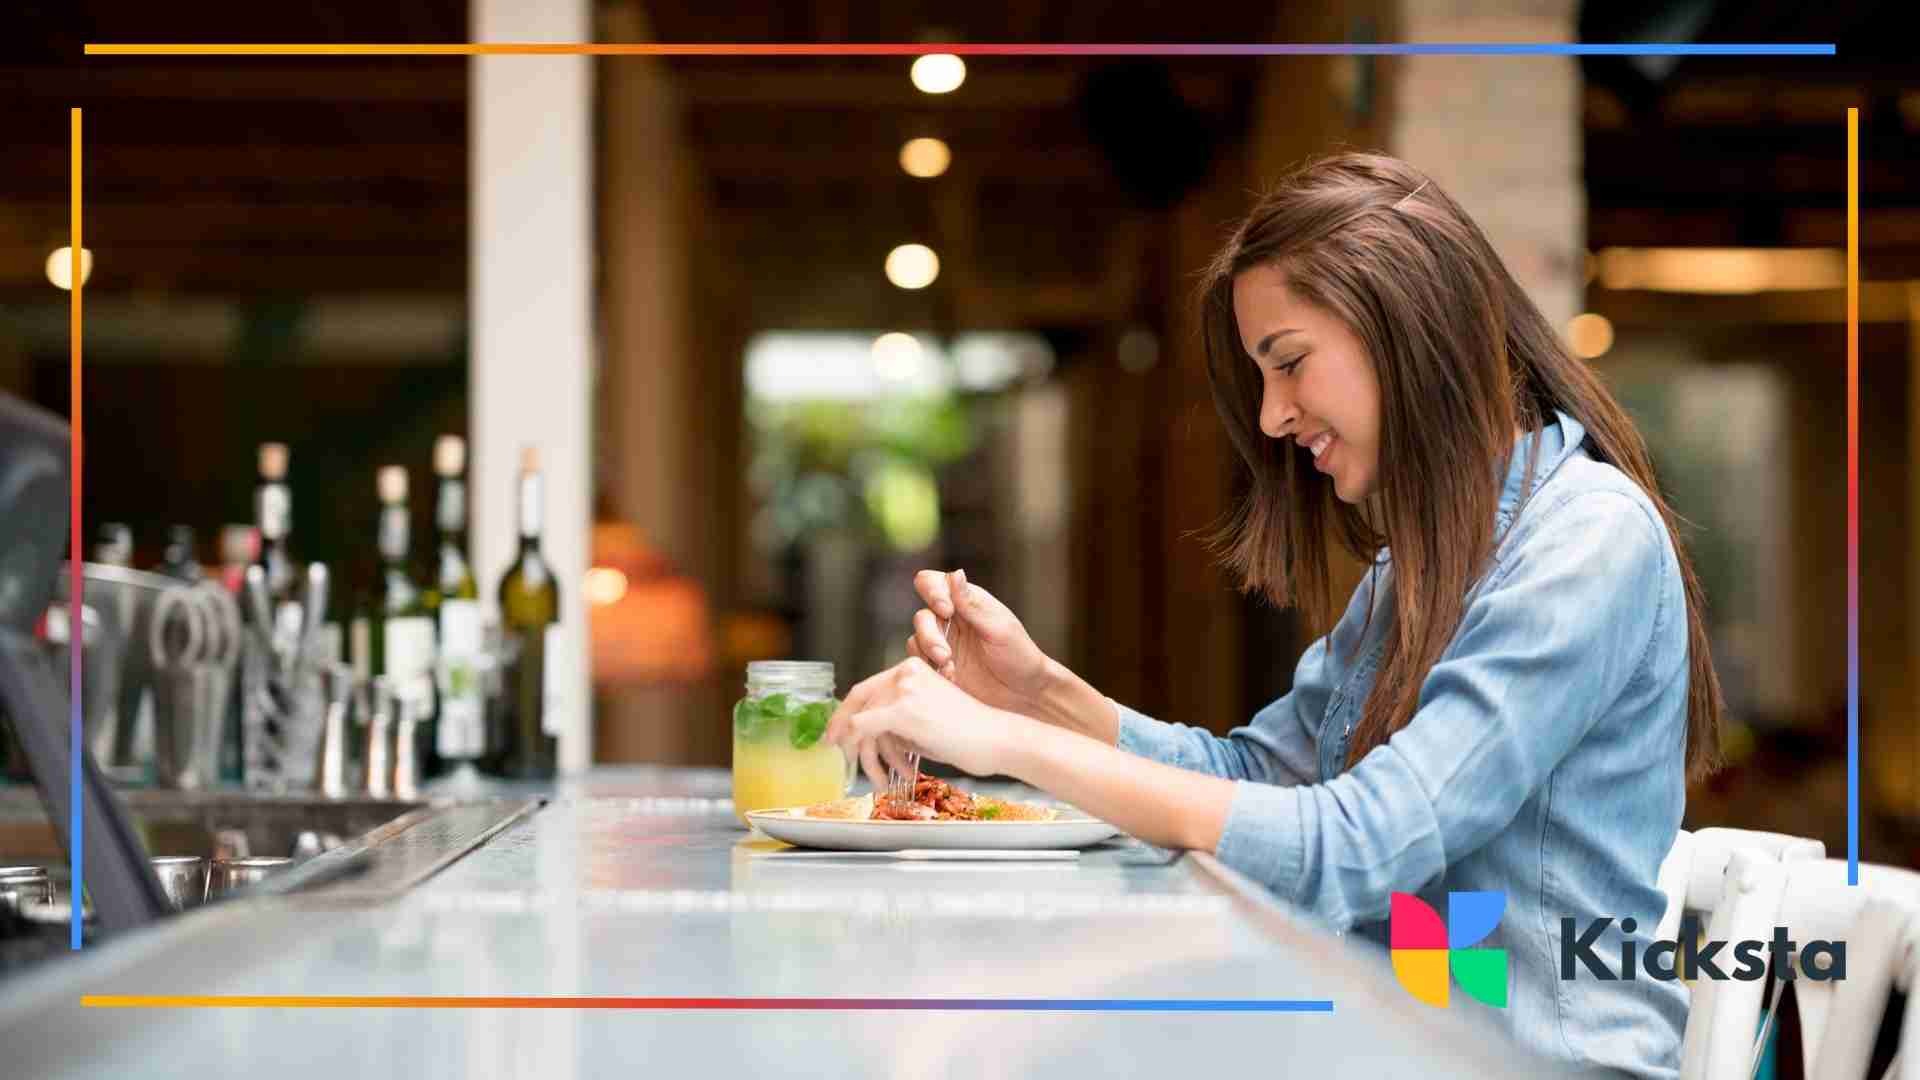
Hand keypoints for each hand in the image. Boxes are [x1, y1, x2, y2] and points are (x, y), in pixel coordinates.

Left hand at [825, 656, 1026, 788]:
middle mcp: (905, 672)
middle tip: (837, 754)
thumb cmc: (969, 735)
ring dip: (868, 757)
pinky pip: (865, 730)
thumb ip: (896, 718)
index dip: (844, 713)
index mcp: (912, 668)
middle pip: (858, 702)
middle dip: (843, 733)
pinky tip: (883, 776)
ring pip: (862, 724)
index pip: (866, 688)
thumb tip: (865, 733)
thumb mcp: (926, 717)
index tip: (834, 733)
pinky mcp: (902, 710)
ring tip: (883, 779)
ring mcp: (903, 689)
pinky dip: (866, 754)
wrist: (997, 739)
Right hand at [907, 569, 1052, 715]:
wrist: (1024, 695)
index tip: (946, 610)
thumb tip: (956, 573)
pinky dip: (931, 671)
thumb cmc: (1019, 655)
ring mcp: (942, 645)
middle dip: (929, 635)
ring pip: (916, 641)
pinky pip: (920, 664)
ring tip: (951, 670)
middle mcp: (950, 621)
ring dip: (929, 655)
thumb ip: (972, 604)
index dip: (932, 591)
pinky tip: (952, 679)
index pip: (933, 583)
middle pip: (921, 617)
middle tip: (945, 655)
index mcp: (965, 602)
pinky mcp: (938, 669)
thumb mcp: (998, 628)